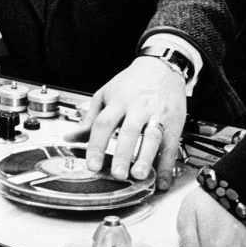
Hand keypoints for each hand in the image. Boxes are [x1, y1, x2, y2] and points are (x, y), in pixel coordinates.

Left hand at [66, 56, 185, 189]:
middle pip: (130, 131)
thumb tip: (71, 138)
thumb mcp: (106, 94)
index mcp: (119, 101)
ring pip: (153, 136)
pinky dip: (167, 166)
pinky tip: (162, 181)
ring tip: (139, 175)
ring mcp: (158, 115)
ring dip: (146, 158)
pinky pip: (171, 146)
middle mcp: (139, 107)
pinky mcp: (174, 123)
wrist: (162, 66)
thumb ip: (90, 118)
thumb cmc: (132, 82)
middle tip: (117, 174)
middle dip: (122, 154)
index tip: (92, 165)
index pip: (104, 123)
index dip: (96, 145)